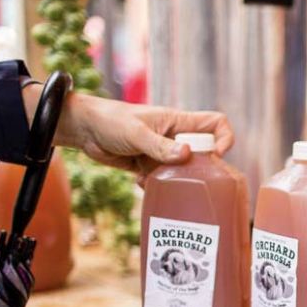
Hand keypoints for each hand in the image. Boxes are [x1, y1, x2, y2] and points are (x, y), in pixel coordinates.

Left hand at [25, 86, 233, 173]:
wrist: (83, 129)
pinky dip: (154, 185)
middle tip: (185, 178)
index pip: (215, 123)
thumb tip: (187, 154)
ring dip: (172, 180)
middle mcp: (175, 137)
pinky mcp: (148, 165)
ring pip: (181, 170)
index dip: (224, 137)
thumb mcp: (136, 133)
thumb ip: (161, 146)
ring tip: (156, 180)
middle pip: (202, 153)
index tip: (216, 156)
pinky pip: (162, 179)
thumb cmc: (110, 121)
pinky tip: (140, 182)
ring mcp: (162, 152)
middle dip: (197, 169)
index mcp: (178, 122)